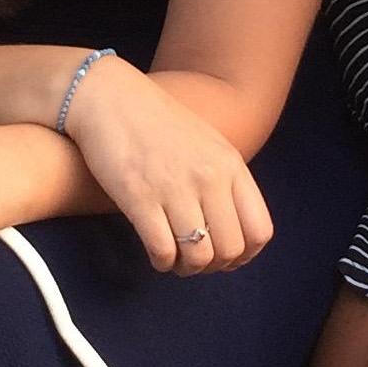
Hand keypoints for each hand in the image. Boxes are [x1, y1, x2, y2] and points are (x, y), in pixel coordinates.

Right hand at [60, 55, 273, 274]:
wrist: (109, 98)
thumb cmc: (155, 123)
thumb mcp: (206, 143)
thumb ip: (224, 179)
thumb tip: (232, 226)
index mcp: (230, 165)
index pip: (259, 230)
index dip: (245, 255)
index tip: (225, 258)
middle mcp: (209, 177)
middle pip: (230, 249)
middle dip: (214, 266)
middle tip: (195, 261)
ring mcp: (175, 187)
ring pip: (198, 256)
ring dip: (187, 268)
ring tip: (175, 261)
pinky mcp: (139, 197)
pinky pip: (163, 250)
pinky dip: (162, 262)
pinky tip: (156, 255)